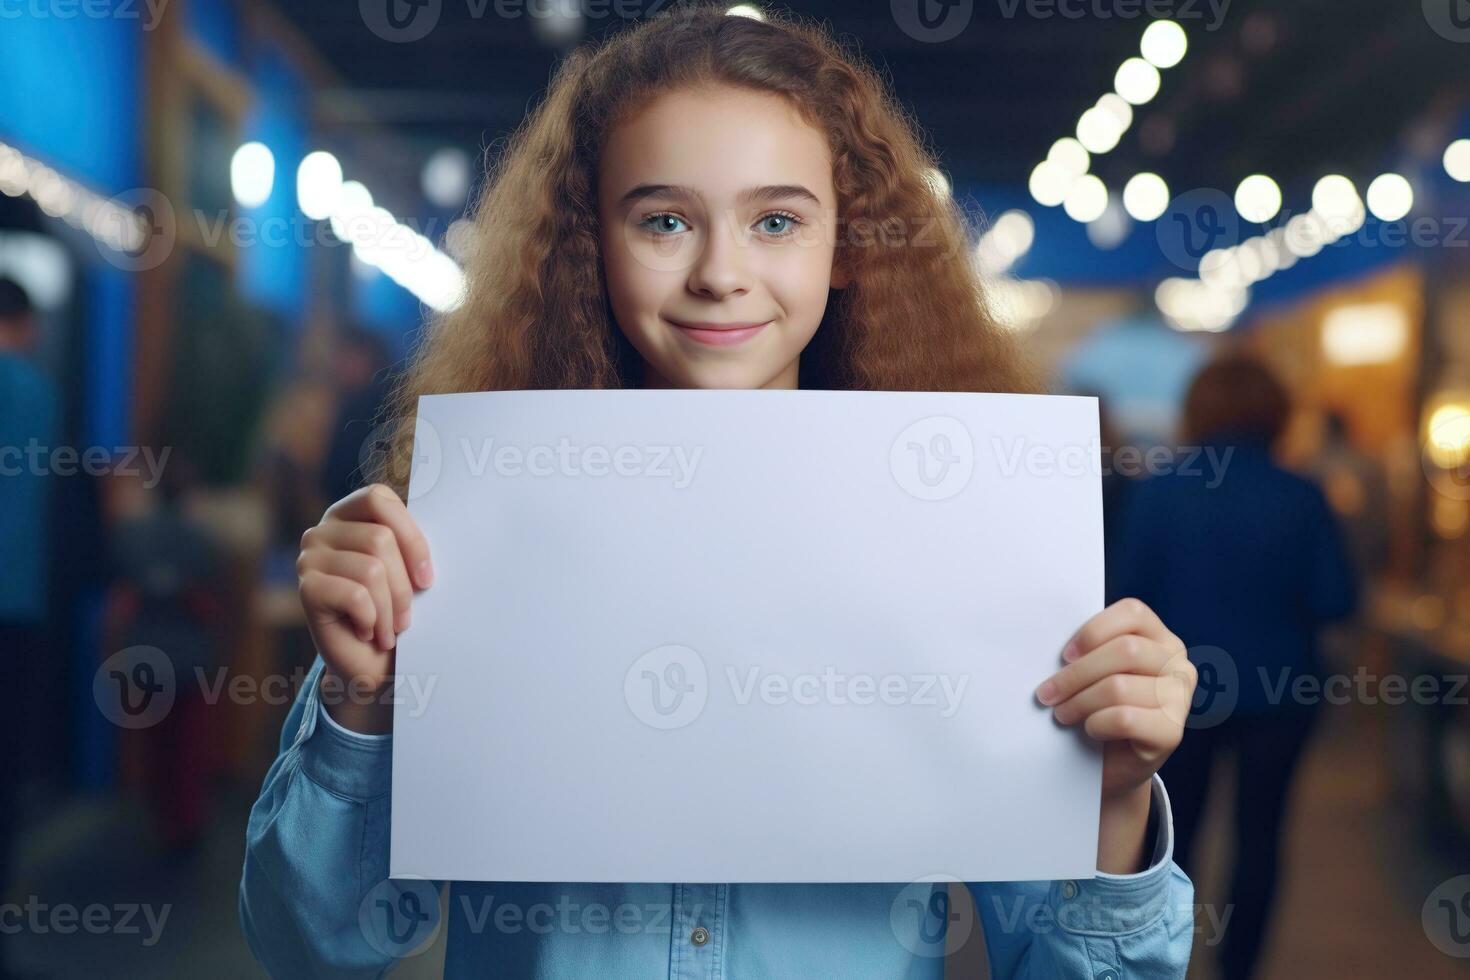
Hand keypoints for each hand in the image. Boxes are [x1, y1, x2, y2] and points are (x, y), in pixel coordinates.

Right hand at [297, 484, 433, 732]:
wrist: (370, 666)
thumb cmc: (394, 613)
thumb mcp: (407, 573)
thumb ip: (410, 544)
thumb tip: (456, 517)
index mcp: (348, 516)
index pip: (378, 498)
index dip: (410, 535)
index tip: (427, 578)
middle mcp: (321, 531)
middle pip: (379, 538)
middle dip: (403, 585)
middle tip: (406, 618)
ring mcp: (309, 559)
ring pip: (371, 569)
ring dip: (390, 609)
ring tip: (389, 629)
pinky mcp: (307, 589)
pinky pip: (355, 594)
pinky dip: (372, 620)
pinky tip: (367, 632)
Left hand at [1036, 598, 1194, 797]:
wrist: (1112, 764)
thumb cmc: (1100, 708)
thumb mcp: (1097, 672)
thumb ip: (1089, 653)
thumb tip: (1052, 648)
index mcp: (1160, 639)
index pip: (1134, 614)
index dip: (1094, 630)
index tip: (1065, 655)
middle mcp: (1178, 664)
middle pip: (1125, 650)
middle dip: (1076, 673)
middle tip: (1048, 693)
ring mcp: (1180, 698)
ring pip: (1119, 686)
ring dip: (1079, 702)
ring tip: (1062, 713)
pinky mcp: (1172, 732)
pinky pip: (1124, 718)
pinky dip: (1096, 723)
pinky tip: (1090, 729)